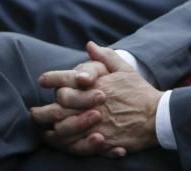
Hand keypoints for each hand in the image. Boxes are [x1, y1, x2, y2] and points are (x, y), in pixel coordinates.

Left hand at [39, 42, 160, 156]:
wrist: (157, 116)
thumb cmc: (140, 92)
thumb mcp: (125, 70)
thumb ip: (107, 57)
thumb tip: (90, 45)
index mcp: (97, 86)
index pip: (67, 81)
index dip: (52, 79)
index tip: (42, 80)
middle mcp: (92, 105)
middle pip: (58, 109)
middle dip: (42, 111)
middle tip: (33, 112)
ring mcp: (95, 124)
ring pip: (63, 129)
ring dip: (50, 129)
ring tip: (43, 128)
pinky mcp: (99, 141)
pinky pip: (74, 145)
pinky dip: (63, 144)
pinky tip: (58, 141)